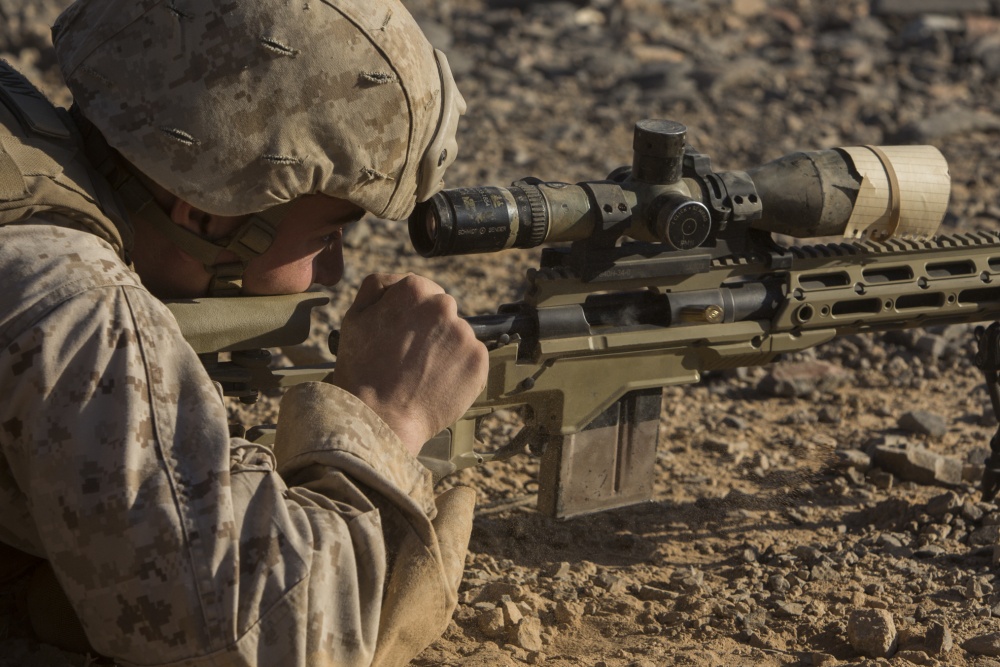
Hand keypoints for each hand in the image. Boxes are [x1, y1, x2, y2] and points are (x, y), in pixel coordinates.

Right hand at [328, 273, 487, 455]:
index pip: (422, 291)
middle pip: (442, 313)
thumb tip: (397, 280)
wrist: (380, 418)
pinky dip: (459, 370)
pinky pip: (471, 360)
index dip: (411, 314)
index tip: (403, 336)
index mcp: (414, 290)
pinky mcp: (479, 361)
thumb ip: (377, 287)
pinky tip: (437, 383)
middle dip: (430, 330)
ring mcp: (464, 334)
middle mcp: (444, 306)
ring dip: (445, 350)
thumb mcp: (354, 317)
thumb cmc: (362, 370)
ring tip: (422, 374)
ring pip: (457, 337)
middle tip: (410, 358)